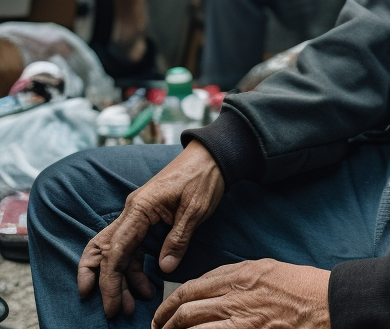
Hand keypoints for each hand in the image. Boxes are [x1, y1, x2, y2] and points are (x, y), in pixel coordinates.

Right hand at [77, 141, 225, 319]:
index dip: (109, 281)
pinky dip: (135, 269)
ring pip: (118, 253)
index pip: (114, 251)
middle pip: (103, 250)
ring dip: (122, 280)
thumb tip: (164, 270)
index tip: (112, 306)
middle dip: (101, 282)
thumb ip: (179, 239)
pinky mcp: (147, 220)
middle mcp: (132, 212)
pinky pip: (133, 249)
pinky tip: (147, 286)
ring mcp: (138, 216)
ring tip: (132, 306)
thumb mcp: (195, 209)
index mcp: (139, 208)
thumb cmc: (204, 176)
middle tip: (111, 310)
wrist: (213, 155)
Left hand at [153, 259, 330, 328]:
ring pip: (193, 327)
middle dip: (165, 322)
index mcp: (241, 274)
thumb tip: (215, 286)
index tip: (164, 312)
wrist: (326, 304)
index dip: (172, 301)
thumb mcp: (268, 269)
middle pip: (187, 309)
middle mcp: (236, 295)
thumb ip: (240, 276)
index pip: (193, 287)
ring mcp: (240, 319)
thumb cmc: (302, 286)